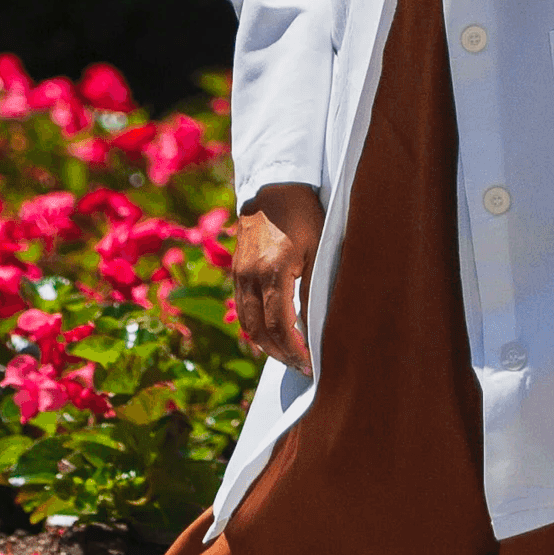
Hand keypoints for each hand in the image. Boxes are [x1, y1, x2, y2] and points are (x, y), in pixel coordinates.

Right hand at [232, 183, 323, 373]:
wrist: (274, 187)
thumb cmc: (304, 215)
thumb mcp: (317, 249)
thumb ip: (313, 288)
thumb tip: (315, 326)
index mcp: (273, 270)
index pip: (279, 325)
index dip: (294, 350)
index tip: (310, 364)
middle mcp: (250, 276)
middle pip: (259, 331)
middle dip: (280, 354)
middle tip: (301, 367)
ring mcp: (239, 275)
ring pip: (247, 324)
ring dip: (267, 345)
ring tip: (289, 356)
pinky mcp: (236, 273)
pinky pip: (243, 310)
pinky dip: (257, 328)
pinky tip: (274, 335)